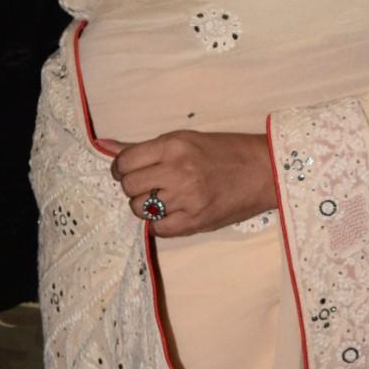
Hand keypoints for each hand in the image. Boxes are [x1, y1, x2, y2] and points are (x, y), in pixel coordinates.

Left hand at [100, 131, 276, 238]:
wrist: (264, 171)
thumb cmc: (224, 151)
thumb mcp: (185, 139)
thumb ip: (144, 148)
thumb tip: (104, 145)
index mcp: (174, 146)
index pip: (125, 161)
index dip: (120, 168)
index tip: (127, 170)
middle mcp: (177, 171)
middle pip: (129, 186)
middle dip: (132, 186)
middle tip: (146, 184)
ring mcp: (186, 199)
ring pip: (140, 209)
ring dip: (144, 205)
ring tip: (161, 197)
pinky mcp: (195, 222)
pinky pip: (158, 229)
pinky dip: (159, 223)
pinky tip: (171, 212)